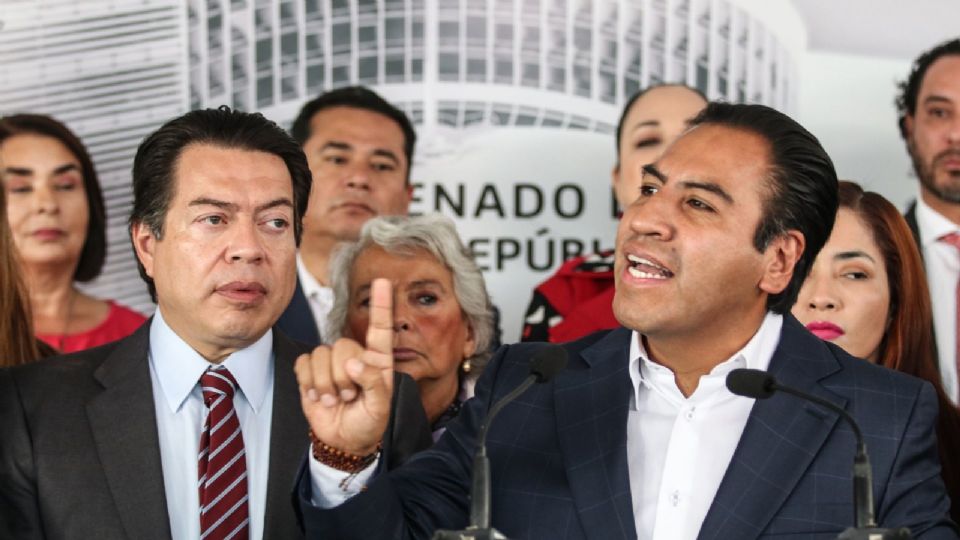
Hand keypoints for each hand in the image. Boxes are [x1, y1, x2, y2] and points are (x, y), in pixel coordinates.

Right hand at [295, 278, 394, 455]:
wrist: (343, 440)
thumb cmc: (367, 423)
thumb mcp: (379, 408)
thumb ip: (373, 384)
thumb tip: (353, 363)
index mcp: (378, 360)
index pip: (380, 328)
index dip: (381, 304)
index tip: (384, 281)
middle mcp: (355, 356)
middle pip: (342, 345)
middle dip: (342, 376)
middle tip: (348, 397)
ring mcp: (331, 362)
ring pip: (321, 354)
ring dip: (326, 383)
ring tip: (335, 400)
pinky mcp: (311, 371)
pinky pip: (304, 363)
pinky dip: (309, 383)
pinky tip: (318, 397)